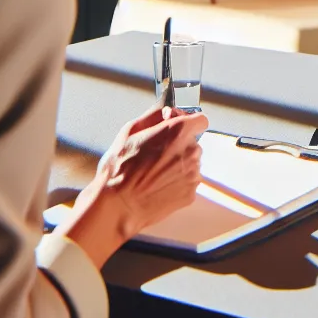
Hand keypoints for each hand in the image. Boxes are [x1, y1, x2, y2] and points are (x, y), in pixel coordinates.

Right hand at [57, 105, 207, 265]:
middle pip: (193, 142)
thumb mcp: (129, 132)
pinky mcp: (190, 194)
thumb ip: (153, 116)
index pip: (200, 119)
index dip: (186, 121)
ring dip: (177, 164)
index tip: (174, 127)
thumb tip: (166, 110)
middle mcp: (191, 151)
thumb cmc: (119, 170)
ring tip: (153, 173)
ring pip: (190, 163)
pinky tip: (157, 185)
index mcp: (178, 131)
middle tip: (155, 153)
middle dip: (178, 145)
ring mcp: (193, 174)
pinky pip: (187, 182)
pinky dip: (176, 182)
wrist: (118, 206)